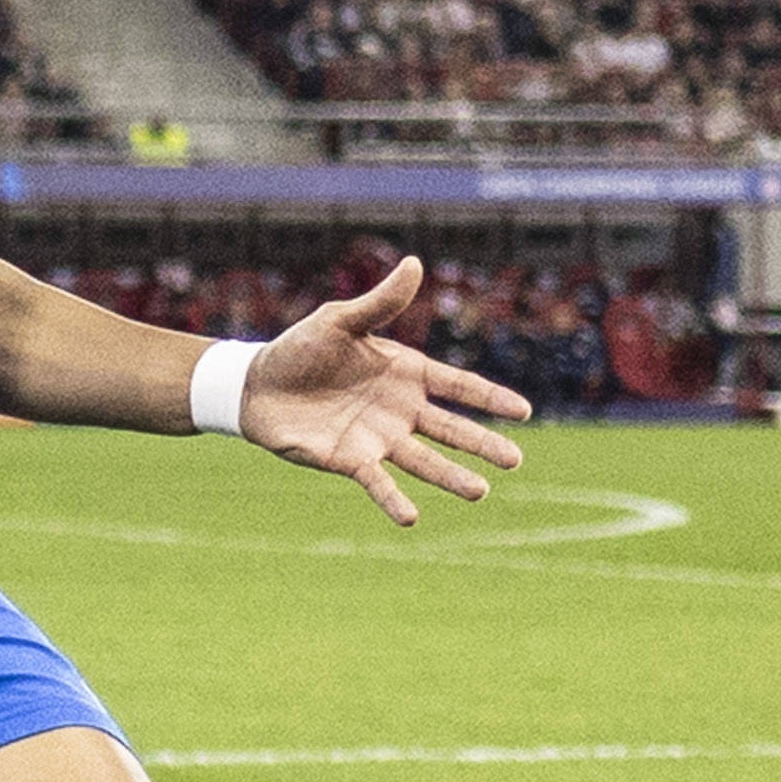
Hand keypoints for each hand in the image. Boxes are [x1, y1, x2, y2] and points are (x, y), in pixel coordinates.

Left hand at [234, 255, 530, 524]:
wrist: (257, 385)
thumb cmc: (301, 348)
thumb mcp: (340, 320)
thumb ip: (379, 302)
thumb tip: (414, 263)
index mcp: (405, 373)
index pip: (457, 386)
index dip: (489, 397)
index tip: (523, 411)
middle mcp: (400, 410)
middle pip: (451, 429)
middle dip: (483, 444)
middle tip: (515, 460)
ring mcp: (378, 438)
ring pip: (424, 461)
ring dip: (451, 477)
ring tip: (480, 492)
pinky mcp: (350, 460)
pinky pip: (377, 482)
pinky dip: (393, 499)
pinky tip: (412, 518)